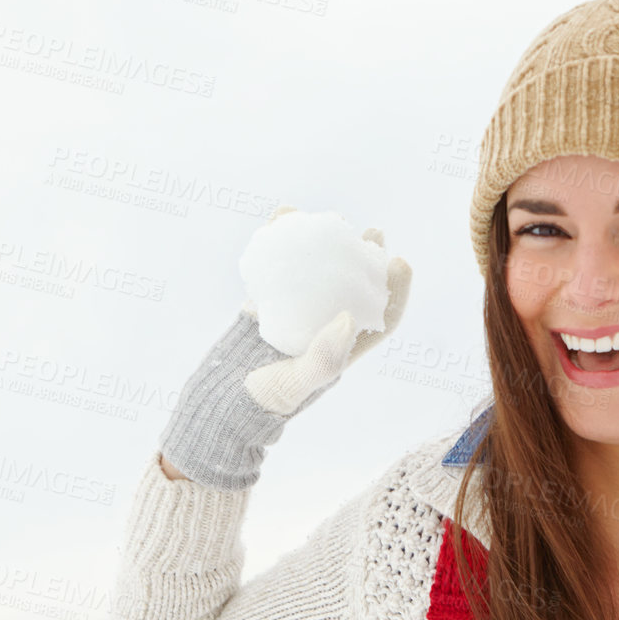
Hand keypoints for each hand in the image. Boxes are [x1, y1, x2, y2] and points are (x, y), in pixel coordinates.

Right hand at [239, 205, 411, 414]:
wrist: (218, 402)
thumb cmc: (261, 402)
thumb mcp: (294, 385)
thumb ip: (323, 357)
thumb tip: (349, 318)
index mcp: (342, 350)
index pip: (380, 318)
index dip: (394, 290)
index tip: (400, 262)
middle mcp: (323, 329)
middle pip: (354, 288)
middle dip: (366, 259)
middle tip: (372, 231)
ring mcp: (295, 313)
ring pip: (318, 273)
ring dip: (326, 245)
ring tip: (329, 218)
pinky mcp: (266, 303)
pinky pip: (280, 269)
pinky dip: (282, 244)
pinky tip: (282, 217)